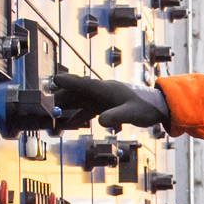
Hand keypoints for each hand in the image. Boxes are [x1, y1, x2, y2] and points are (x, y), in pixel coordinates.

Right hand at [52, 73, 169, 130]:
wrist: (158, 107)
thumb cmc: (146, 108)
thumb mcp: (132, 113)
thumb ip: (117, 116)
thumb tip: (101, 121)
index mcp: (107, 90)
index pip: (84, 84)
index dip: (68, 82)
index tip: (54, 80)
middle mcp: (102, 92)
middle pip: (77, 93)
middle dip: (61, 98)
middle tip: (46, 104)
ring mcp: (103, 98)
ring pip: (81, 101)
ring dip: (67, 108)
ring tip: (54, 117)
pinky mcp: (106, 105)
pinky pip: (88, 109)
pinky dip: (78, 115)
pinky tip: (71, 124)